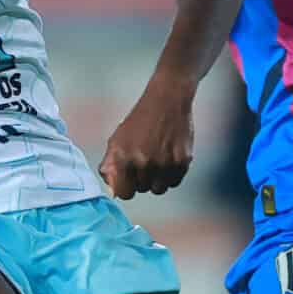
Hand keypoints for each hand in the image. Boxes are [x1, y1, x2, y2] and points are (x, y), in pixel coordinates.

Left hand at [99, 73, 194, 198]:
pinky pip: (175, 182)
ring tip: (157, 160)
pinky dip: (171, 174)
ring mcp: (165, 163)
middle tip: (145, 160)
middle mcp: (144, 163)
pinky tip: (168, 158)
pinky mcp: (182, 161)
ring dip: (157, 179)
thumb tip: (112, 190)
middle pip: (143, 190)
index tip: (129, 180)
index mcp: (124, 158)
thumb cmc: (140, 120)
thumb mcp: (117, 139)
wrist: (167, 100)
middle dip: (142, 179)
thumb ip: (110, 166)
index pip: (124, 193)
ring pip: (159, 189)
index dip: (127, 187)